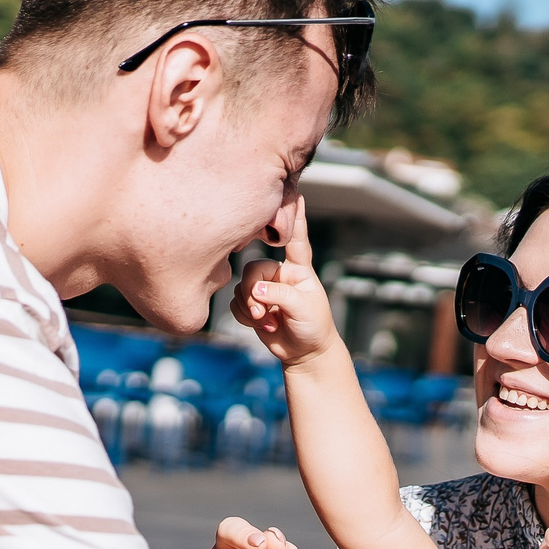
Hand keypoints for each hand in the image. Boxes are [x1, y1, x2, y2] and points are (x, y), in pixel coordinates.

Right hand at [229, 197, 336, 367]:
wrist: (305, 353)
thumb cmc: (313, 326)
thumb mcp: (303, 308)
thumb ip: (281, 294)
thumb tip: (255, 290)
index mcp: (298, 269)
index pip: (295, 240)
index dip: (295, 218)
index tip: (297, 195)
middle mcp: (279, 274)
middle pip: (253, 268)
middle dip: (255, 291)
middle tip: (262, 309)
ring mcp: (265, 289)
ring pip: (242, 288)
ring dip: (250, 307)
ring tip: (265, 322)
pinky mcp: (252, 304)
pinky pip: (236, 303)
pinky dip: (244, 316)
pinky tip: (260, 325)